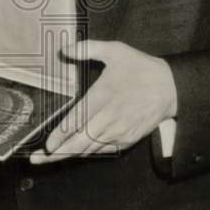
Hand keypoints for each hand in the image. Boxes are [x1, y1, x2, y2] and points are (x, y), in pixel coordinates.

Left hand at [30, 40, 176, 164]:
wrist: (170, 87)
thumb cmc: (140, 67)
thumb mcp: (115, 50)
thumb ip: (88, 49)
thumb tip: (65, 49)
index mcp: (103, 95)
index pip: (77, 120)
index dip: (60, 135)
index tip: (47, 145)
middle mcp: (109, 117)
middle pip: (80, 142)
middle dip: (58, 153)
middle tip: (38, 159)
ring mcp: (119, 131)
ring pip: (91, 149)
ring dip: (71, 155)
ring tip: (51, 159)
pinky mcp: (128, 139)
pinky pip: (104, 150)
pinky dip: (89, 153)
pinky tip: (76, 153)